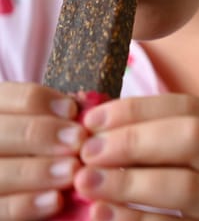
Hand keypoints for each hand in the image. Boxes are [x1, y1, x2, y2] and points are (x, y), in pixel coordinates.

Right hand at [0, 82, 86, 219]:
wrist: (18, 194)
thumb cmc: (44, 150)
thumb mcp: (46, 126)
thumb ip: (59, 117)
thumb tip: (84, 111)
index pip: (9, 96)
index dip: (41, 101)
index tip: (72, 110)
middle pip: (3, 131)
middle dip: (42, 134)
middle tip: (78, 141)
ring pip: (0, 172)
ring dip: (39, 171)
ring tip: (73, 171)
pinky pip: (1, 208)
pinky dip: (27, 204)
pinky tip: (56, 200)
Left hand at [75, 94, 198, 220]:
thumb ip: (194, 142)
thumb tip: (113, 129)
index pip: (194, 108)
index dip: (139, 110)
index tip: (95, 119)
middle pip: (195, 139)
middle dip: (134, 141)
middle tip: (89, 152)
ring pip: (190, 188)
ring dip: (131, 183)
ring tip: (89, 183)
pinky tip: (108, 214)